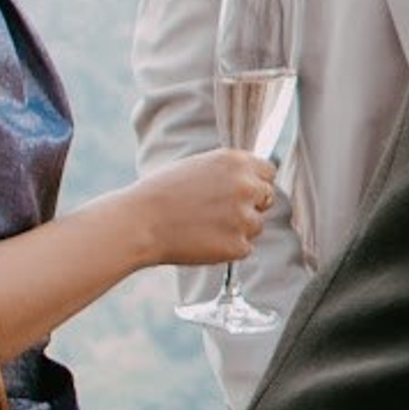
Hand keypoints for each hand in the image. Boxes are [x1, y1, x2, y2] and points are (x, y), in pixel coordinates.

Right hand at [133, 150, 277, 271]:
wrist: (140, 222)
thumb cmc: (161, 193)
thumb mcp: (198, 166)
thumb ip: (228, 172)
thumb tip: (251, 179)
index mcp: (236, 161)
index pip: (269, 171)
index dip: (256, 182)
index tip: (246, 191)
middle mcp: (246, 186)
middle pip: (267, 197)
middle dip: (251, 205)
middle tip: (222, 213)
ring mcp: (244, 217)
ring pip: (256, 225)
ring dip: (238, 228)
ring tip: (204, 226)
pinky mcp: (238, 245)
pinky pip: (243, 248)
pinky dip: (227, 248)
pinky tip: (202, 240)